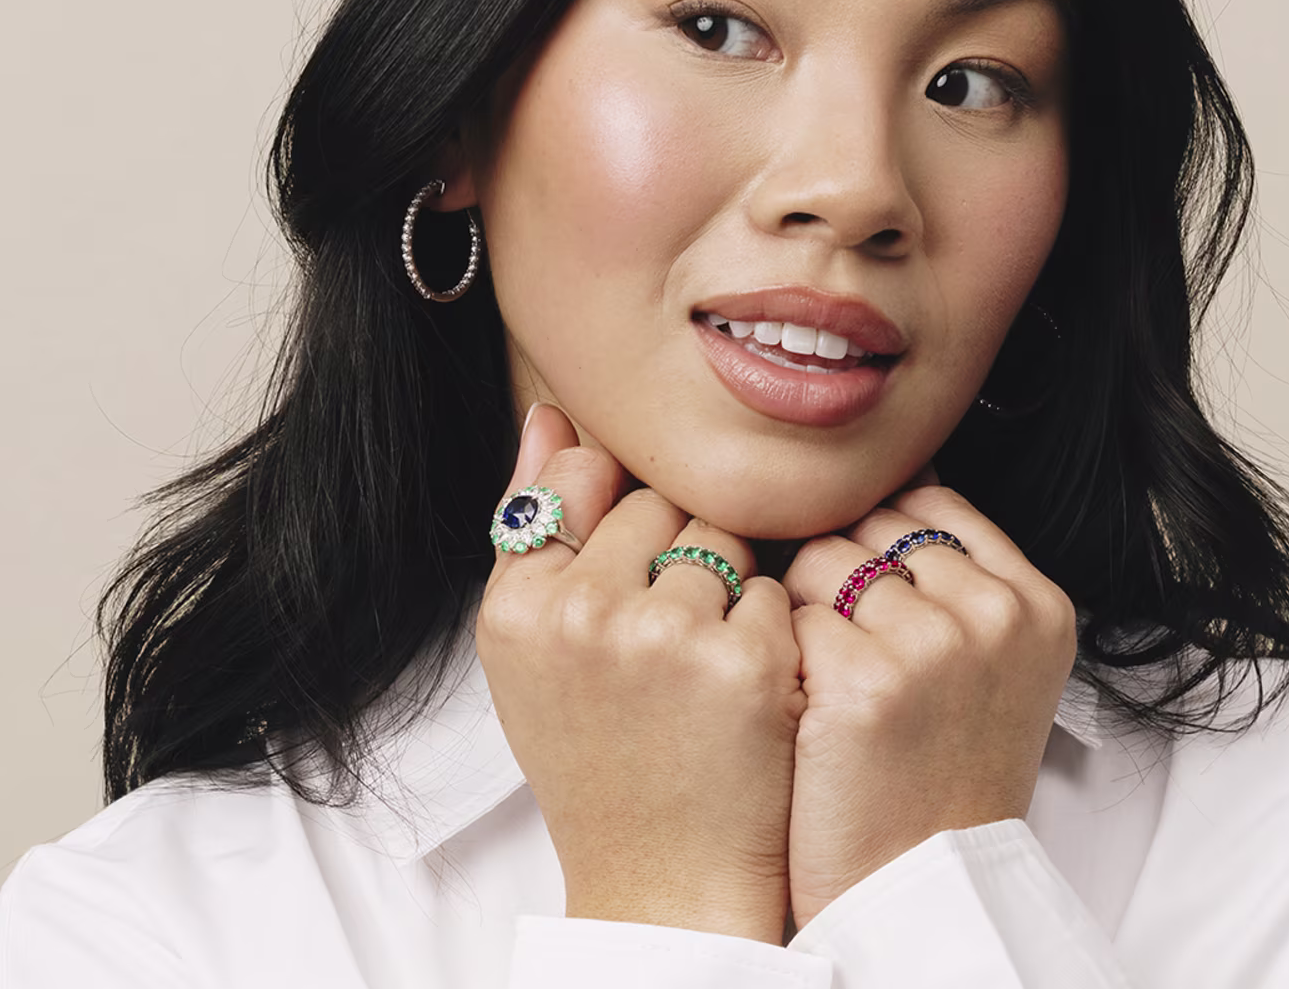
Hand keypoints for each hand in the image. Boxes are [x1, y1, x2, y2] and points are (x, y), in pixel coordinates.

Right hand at [475, 403, 805, 942]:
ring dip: (726, 587)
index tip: (625, 578)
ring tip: (700, 669)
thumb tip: (549, 412)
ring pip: (722, 536)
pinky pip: (772, 591)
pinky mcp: (746, 664)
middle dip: (675, 553)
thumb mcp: (532, 645)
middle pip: (659, 500)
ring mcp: (665, 636)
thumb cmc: (597, 753)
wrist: (661, 877)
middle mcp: (581, 612)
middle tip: (664, 644)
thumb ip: (535, 524)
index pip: (583, 474)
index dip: (618, 523)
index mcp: (516, 604)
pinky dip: (771, 635)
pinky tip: (745, 695)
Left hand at [779, 481, 1080, 928]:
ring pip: (823, 559)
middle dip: (835, 567)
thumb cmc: (940, 775)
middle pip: (872, 522)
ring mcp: (932, 642)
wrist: (917, 884)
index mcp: (1038, 604)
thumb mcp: (993, 669)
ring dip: (801, 608)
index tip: (858, 582)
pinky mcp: (863, 679)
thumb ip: (962, 583)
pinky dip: (779, 652)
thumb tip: (891, 488)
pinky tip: (796, 703)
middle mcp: (994, 613)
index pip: (933, 501)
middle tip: (831, 639)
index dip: (876, 533)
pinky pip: (789, 615)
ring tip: (815, 675)